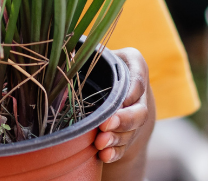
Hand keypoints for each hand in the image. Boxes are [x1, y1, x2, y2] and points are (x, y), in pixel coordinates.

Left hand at [95, 47, 155, 178]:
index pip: (138, 78)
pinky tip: (104, 155)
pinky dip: (115, 151)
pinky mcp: (127, 134)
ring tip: (100, 143)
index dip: (133, 91)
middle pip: (139, 110)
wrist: (105, 81)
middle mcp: (138, 93)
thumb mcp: (92, 52)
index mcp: (133, 64)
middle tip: (106, 125)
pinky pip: (124, 145)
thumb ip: (83, 52)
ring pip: (132, 131)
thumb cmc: (94, 60)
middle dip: (124, 120)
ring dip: (117, 139)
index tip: (122, 100)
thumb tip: (67, 52)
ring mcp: (134, 116)